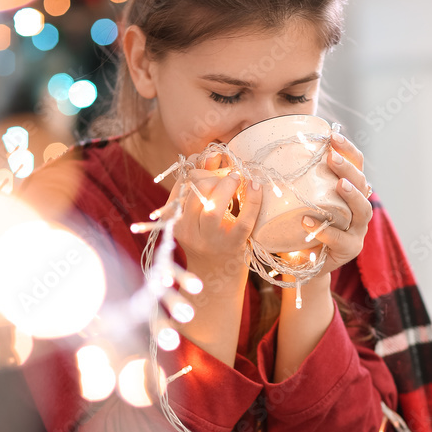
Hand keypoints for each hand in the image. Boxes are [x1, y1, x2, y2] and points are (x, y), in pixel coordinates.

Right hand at [156, 155, 262, 289]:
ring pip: (213, 206)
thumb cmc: (208, 239)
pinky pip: (244, 219)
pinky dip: (253, 199)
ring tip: (238, 178)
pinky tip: (256, 186)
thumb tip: (214, 154)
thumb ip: (203, 184)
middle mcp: (188, 231)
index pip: (183, 185)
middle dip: (213, 177)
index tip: (212, 171)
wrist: (217, 276)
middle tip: (229, 176)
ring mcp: (210, 240)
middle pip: (196, 192)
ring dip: (227, 185)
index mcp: (175, 220)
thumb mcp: (198, 214)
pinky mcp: (233, 245)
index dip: (199, 172)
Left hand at [300, 130, 372, 276]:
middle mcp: (358, 209)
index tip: (332, 135)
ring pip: (363, 210)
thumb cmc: (301, 227)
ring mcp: (357, 231)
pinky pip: (340, 239)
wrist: (303, 263)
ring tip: (339, 185)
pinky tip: (308, 222)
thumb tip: (272, 152)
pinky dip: (325, 231)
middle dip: (349, 169)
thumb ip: (297, 182)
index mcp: (350, 192)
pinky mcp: (349, 250)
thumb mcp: (301, 201)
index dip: (348, 149)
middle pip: (363, 184)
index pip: (357, 165)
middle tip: (332, 158)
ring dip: (352, 195)